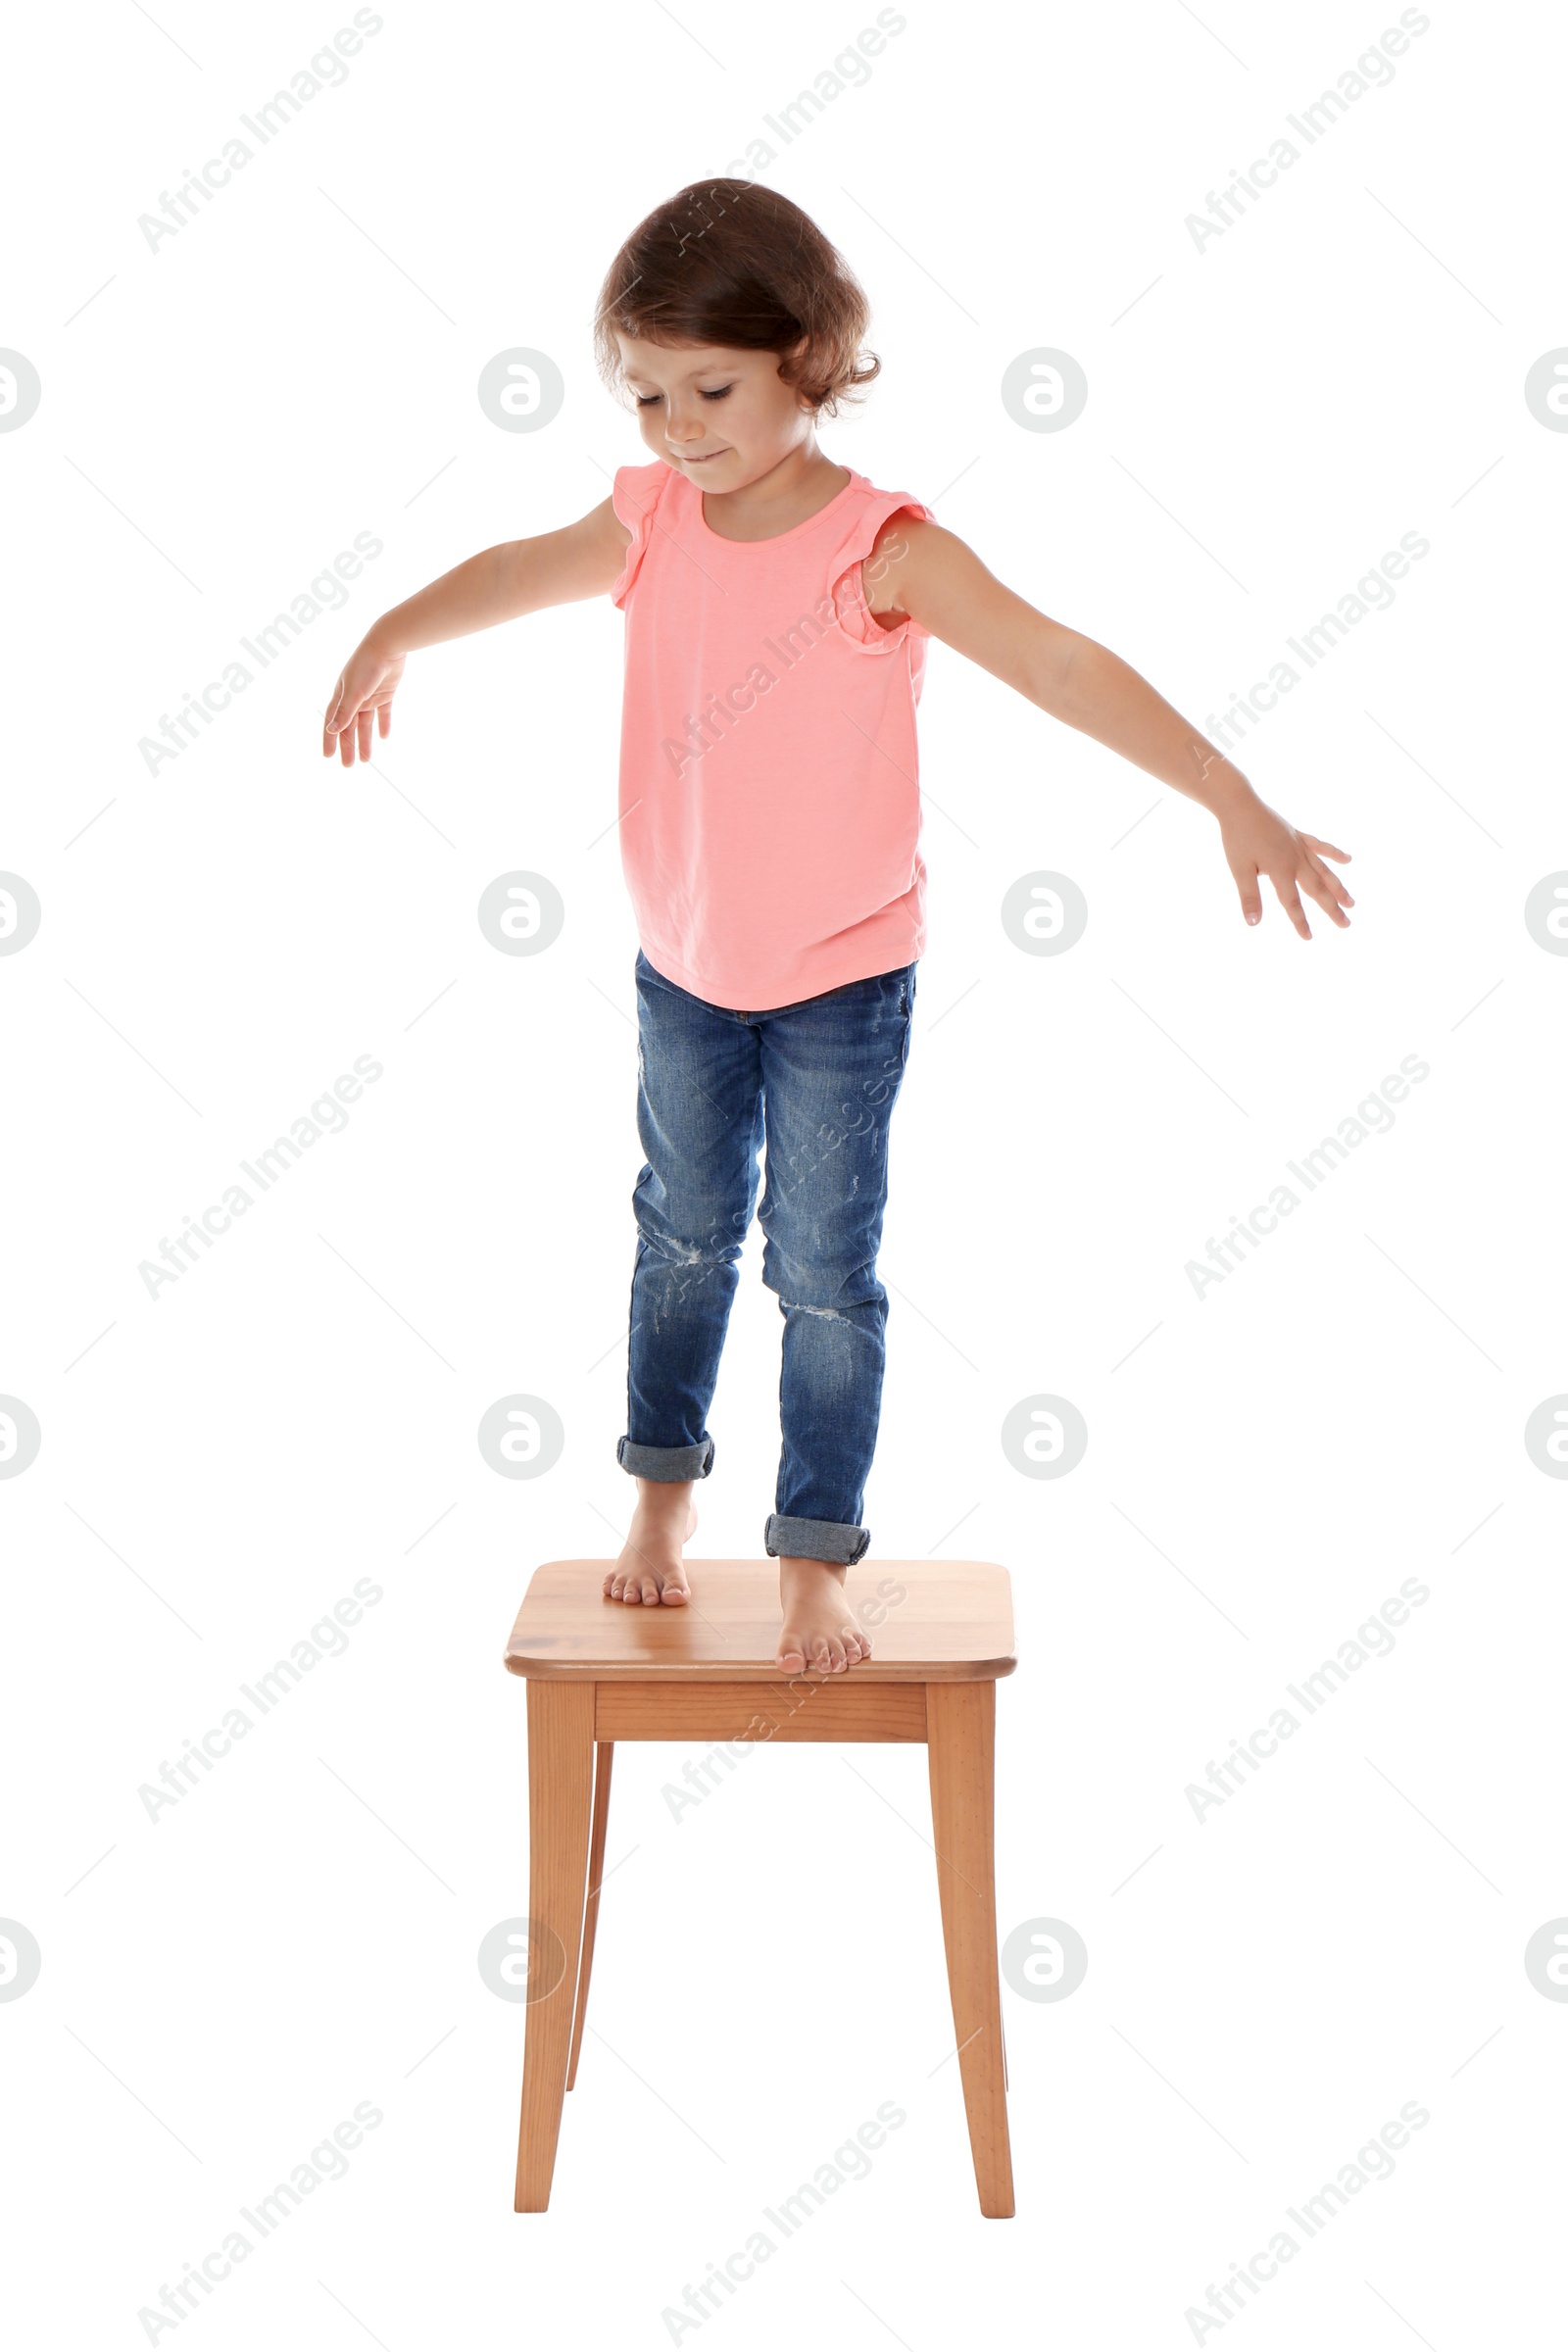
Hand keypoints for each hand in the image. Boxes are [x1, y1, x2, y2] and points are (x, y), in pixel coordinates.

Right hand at [323, 636, 404, 767]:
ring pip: (365, 723)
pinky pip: (383, 713)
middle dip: (348, 746)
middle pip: (349, 726)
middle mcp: (353, 696)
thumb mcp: (354, 691)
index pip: (332, 722)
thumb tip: (331, 730)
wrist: (387, 645)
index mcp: (341, 695)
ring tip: (365, 759)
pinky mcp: (385, 692)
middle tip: (348, 766)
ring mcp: (369, 695)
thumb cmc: (366, 666)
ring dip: (365, 740)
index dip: (329, 739)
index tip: (328, 756)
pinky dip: (383, 724)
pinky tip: (384, 737)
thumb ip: (344, 711)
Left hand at [1218, 790, 1352, 937]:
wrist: (1240, 804)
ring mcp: (1299, 846)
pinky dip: (1334, 853)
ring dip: (1338, 887)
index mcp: (1281, 870)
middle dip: (1332, 908)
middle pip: (1317, 889)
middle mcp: (1296, 859)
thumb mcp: (1239, 870)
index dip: (1300, 922)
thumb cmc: (1238, 838)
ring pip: (1324, 870)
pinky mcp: (1297, 835)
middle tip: (1346, 925)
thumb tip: (1254, 924)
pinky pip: (1320, 846)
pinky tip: (1348, 859)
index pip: (1292, 903)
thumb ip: (1250, 897)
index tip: (1309, 938)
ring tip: (1351, 901)